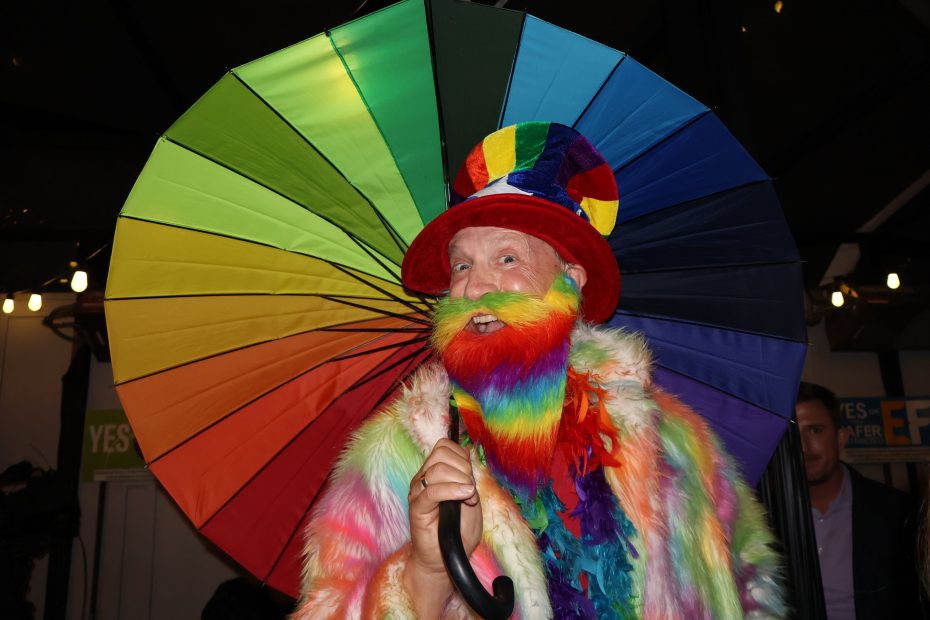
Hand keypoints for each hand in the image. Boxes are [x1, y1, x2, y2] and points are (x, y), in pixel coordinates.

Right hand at [404, 438, 481, 614]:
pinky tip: (465, 496)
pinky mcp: (416, 508)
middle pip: (441, 453)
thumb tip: (467, 460)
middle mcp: (423, 478)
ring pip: (438, 468)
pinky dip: (452, 490)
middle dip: (464, 468)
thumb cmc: (458, 531)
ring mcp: (418, 492)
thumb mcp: (470, 499)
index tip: (472, 479)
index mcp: (434, 472)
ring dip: (460, 480)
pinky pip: (432, 491)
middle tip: (470, 490)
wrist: (445, 559)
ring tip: (468, 498)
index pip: (445, 446)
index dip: (463, 458)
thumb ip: (467, 478)